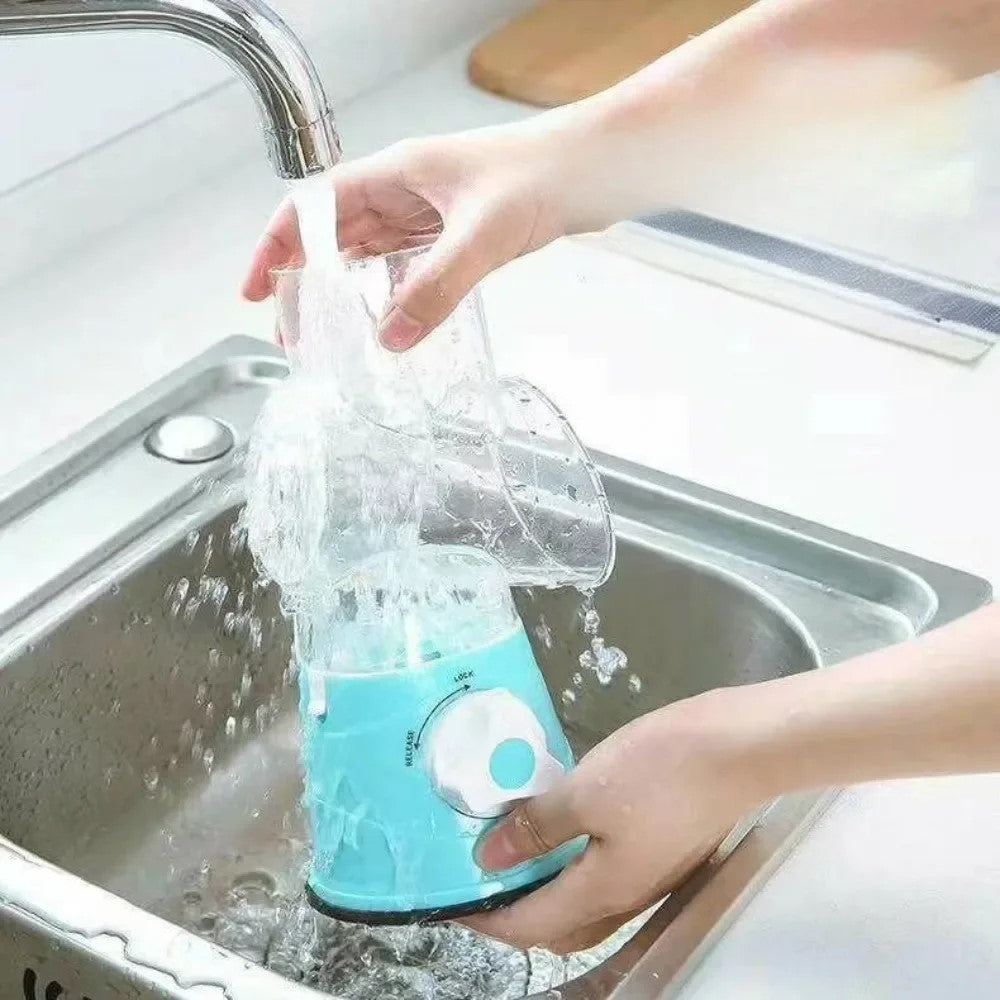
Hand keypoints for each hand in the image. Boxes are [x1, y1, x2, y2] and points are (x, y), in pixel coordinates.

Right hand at [242, 122, 586, 350]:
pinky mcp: (452, 235)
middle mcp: (402, 192)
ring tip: (328, 338)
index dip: (276, 247)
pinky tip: (383, 323)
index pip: (312, 207)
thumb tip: (391, 338)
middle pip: (332, 237)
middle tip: (294, 332)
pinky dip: (386, 295)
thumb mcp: (482, 235)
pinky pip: (403, 267)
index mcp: (393, 174)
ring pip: (366, 256)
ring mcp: (427, 214)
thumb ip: (437, 288)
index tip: (257, 289)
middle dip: (305, 283)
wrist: (592, 171)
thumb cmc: (542, 175)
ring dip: (343, 294)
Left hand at [464, 691, 761, 953]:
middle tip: (481, 880)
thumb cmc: (660, 770)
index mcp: (603, 891)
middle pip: (558, 928)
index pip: (530, 925)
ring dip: (545, 892)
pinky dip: (572, 869)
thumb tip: (490, 858)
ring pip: (583, 906)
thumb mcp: (586, 791)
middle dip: (515, 914)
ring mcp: (649, 876)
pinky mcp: (662, 850)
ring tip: (513, 854)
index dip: (486, 920)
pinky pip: (604, 878)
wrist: (738, 748)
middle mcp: (626, 898)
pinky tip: (562, 830)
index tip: (451, 902)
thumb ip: (537, 827)